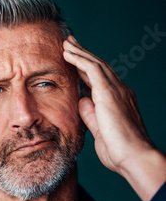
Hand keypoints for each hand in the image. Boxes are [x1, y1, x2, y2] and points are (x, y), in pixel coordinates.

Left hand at [63, 36, 165, 200]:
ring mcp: (117, 90)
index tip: (74, 58)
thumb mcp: (98, 130)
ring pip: (96, 63)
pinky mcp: (110, 93)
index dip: (85, 67)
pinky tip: (67, 53)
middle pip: (98, 66)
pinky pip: (93, 69)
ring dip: (79, 52)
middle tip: (69, 43)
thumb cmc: (118, 150)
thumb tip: (81, 101)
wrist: (134, 157)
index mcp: (117, 100)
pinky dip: (79, 59)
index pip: (99, 78)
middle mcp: (120, 91)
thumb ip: (90, 114)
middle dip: (83, 53)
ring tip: (66, 43)